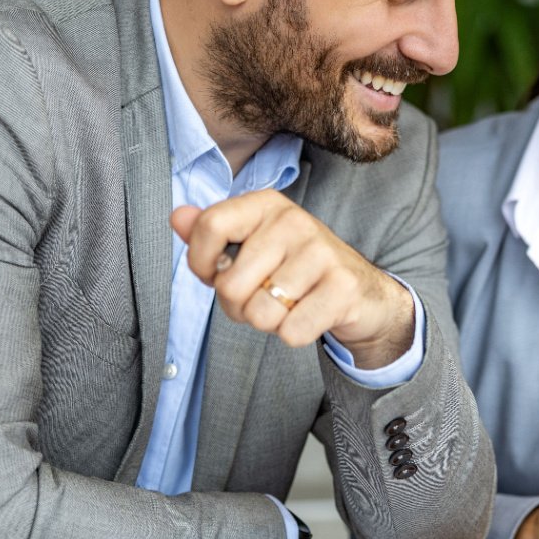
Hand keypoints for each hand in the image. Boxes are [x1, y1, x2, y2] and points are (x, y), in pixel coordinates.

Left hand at [172, 190, 414, 366]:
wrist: (361, 292)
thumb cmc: (296, 270)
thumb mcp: (253, 245)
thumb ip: (211, 232)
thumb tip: (177, 216)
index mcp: (267, 204)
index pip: (209, 227)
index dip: (201, 264)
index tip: (217, 273)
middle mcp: (295, 221)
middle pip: (230, 284)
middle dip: (238, 307)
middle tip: (262, 297)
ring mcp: (322, 252)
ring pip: (260, 314)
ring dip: (269, 323)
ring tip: (288, 305)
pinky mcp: (343, 287)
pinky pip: (291, 331)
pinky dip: (295, 334)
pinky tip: (311, 314)